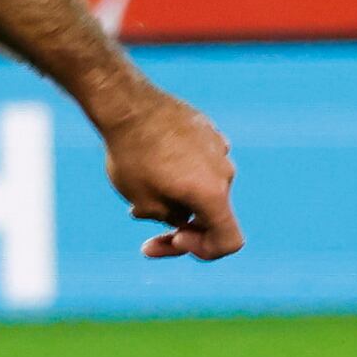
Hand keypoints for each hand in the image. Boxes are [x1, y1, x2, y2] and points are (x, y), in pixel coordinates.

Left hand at [103, 89, 242, 260]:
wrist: (126, 104)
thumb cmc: (132, 156)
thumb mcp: (144, 203)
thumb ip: (171, 220)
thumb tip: (182, 217)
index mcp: (213, 194)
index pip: (230, 241)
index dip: (205, 251)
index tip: (175, 238)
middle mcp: (224, 172)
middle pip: (213, 215)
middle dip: (183, 230)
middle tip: (148, 240)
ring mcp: (219, 148)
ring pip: (204, 188)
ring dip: (178, 199)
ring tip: (138, 196)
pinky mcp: (208, 131)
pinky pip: (200, 163)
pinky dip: (181, 173)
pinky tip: (150, 168)